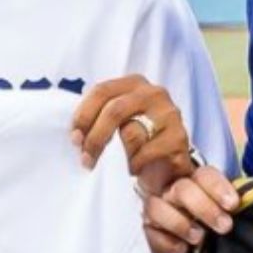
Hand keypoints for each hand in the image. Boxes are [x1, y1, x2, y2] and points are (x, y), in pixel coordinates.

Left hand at [69, 74, 194, 182]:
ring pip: (131, 133)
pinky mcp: (178, 139)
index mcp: (135, 83)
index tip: (74, 137)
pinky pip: (145, 153)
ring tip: (113, 166)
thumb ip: (100, 115)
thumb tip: (76, 133)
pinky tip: (135, 169)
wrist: (170, 164)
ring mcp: (169, 115)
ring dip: (115, 155)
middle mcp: (154, 93)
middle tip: (85, 158)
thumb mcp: (119, 119)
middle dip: (94, 137)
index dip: (83, 115)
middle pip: (114, 110)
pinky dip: (134, 165)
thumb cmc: (139, 138)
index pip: (102, 90)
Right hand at [144, 166, 238, 252]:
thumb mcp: (223, 211)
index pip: (204, 175)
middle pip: (182, 189)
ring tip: (199, 238)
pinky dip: (166, 242)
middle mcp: (173, 190)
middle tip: (224, 226)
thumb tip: (249, 205)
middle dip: (204, 208)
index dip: (218, 187)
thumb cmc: (210, 224)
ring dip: (180, 223)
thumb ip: (230, 206)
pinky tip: (182, 250)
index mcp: (196, 181)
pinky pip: (149, 233)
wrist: (190, 250)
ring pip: (157, 207)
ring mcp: (157, 209)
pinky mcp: (148, 231)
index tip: (233, 205)